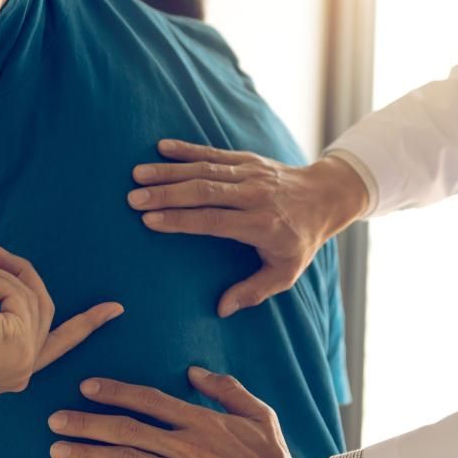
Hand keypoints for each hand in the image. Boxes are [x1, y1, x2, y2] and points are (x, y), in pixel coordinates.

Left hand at [0, 245, 122, 393]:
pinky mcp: (23, 349)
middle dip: (20, 278)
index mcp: (1, 376)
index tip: (115, 309)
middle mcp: (16, 377)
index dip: (84, 326)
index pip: (51, 346)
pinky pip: (22, 296)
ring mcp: (23, 366)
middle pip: (44, 313)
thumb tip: (3, 266)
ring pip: (31, 299)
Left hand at [47, 369, 346, 457]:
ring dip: (87, 454)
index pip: (150, 400)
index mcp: (202, 420)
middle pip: (127, 429)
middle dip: (87, 422)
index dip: (116, 392)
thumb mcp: (258, 413)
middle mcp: (186, 445)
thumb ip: (225, 389)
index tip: (87, 387)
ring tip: (57, 450)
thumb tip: (194, 371)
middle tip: (55, 419)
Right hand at [128, 140, 368, 316]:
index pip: (213, 221)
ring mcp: (251, 174)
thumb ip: (254, 291)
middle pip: (204, 192)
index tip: (149, 221)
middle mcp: (255, 196)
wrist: (325, 197)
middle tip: (132, 198)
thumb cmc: (300, 239)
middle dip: (166, 194)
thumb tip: (222, 309)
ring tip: (137, 175)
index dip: (180, 220)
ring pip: (205, 170)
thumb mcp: (286, 272)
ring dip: (169, 171)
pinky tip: (161, 148)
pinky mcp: (248, 159)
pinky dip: (188, 149)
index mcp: (261, 225)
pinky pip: (214, 153)